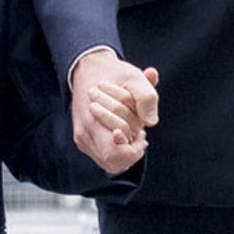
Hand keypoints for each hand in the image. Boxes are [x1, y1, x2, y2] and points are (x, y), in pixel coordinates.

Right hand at [71, 50, 158, 174]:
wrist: (90, 70)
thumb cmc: (115, 75)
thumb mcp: (135, 77)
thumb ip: (146, 97)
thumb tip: (151, 123)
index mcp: (92, 120)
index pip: (114, 153)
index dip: (132, 149)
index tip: (142, 133)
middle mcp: (84, 134)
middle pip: (114, 160)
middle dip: (132, 145)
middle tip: (141, 131)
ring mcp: (83, 139)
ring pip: (110, 163)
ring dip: (126, 149)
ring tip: (135, 132)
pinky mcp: (85, 141)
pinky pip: (106, 157)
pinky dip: (120, 148)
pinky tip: (127, 132)